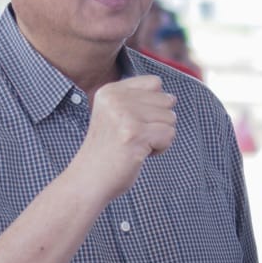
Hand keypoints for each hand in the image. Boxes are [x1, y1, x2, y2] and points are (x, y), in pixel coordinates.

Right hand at [70, 76, 175, 201]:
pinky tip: (139, 154)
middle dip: (158, 122)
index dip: (154, 105)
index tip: (134, 122)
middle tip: (135, 137)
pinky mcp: (135, 135)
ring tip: (136, 146)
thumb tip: (172, 97)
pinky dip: (160, 149)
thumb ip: (137, 100)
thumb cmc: (108, 151)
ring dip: (159, 136)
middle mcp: (116, 99)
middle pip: (166, 100)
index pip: (155, 83)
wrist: (88, 180)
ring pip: (170, 118)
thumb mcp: (115, 115)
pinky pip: (169, 135)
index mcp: (110, 91)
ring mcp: (125, 116)